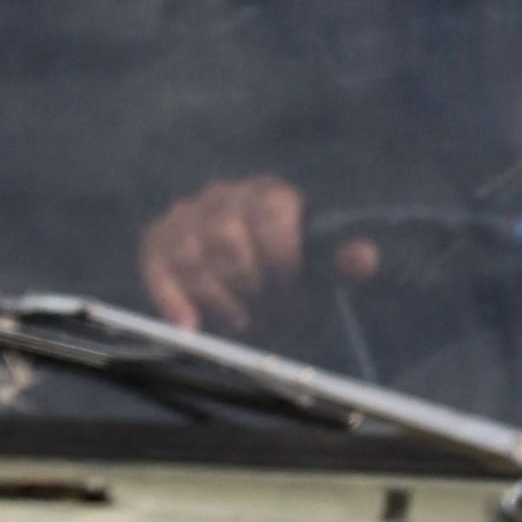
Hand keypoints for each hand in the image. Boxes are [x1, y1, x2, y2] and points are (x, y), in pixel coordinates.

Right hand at [134, 175, 361, 335]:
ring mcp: (188, 215)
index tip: (292, 292)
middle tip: (264, 311)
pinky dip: (170, 297)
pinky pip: (155, 262)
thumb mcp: (324, 274)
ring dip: (216, 298)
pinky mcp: (159, 240)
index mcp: (271, 195)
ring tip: (240, 319)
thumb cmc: (295, 281)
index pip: (270, 217)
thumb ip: (343, 263)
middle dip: (247, 284)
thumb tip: (366, 258)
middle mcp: (225, 195)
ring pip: (189, 251)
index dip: (280, 261)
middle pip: (225, 235)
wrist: (258, 291)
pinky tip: (189, 326)